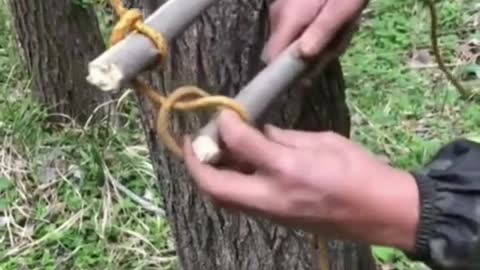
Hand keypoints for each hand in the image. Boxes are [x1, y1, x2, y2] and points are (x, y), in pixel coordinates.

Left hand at [183, 111, 418, 251]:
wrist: (380, 213)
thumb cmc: (359, 170)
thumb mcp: (323, 141)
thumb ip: (284, 137)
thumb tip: (259, 132)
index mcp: (287, 169)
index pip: (240, 143)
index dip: (225, 125)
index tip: (223, 113)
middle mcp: (271, 196)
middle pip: (215, 187)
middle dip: (195, 163)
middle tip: (192, 141)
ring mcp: (272, 214)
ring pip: (224, 200)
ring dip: (209, 176)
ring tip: (210, 152)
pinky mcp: (277, 222)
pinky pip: (241, 204)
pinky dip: (229, 185)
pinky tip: (236, 167)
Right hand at [262, 0, 367, 61]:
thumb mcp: (341, 10)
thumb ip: (322, 33)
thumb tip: (303, 58)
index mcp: (288, 19)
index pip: (271, 59)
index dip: (286, 71)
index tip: (309, 71)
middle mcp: (278, 16)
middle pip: (283, 52)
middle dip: (308, 56)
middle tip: (335, 44)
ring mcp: (281, 9)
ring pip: (291, 41)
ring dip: (315, 43)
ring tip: (339, 29)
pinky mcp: (289, 6)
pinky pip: (296, 29)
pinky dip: (314, 31)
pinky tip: (332, 19)